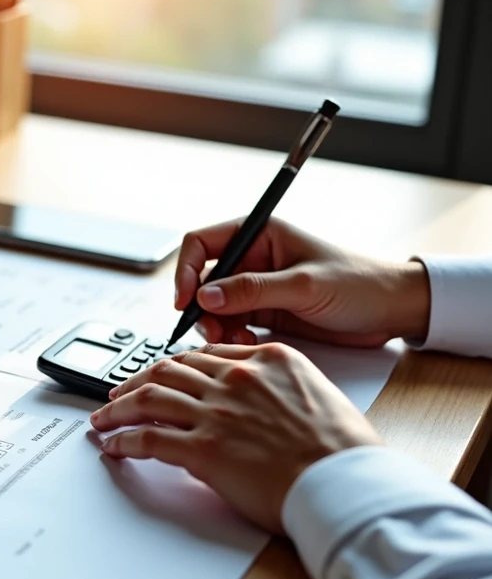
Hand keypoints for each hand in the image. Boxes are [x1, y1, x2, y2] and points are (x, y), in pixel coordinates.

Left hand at [88, 343, 381, 533]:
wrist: (347, 483)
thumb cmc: (343, 452)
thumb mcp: (317, 395)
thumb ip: (278, 388)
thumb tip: (253, 403)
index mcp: (267, 360)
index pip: (202, 355)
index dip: (171, 366)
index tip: (157, 375)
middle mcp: (236, 379)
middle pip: (167, 371)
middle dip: (134, 382)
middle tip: (118, 394)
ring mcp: (216, 412)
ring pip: (148, 399)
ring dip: (117, 409)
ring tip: (102, 420)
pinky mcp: (203, 449)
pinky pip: (147, 438)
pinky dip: (123, 440)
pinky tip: (114, 447)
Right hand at [174, 218, 430, 347]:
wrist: (393, 311)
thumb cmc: (359, 284)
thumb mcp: (304, 285)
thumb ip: (252, 290)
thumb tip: (205, 296)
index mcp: (260, 235)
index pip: (201, 244)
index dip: (186, 270)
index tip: (185, 300)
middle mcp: (253, 259)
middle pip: (202, 280)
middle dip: (201, 307)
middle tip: (211, 332)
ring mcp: (257, 287)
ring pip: (213, 306)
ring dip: (215, 325)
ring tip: (233, 340)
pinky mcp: (265, 312)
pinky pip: (231, 323)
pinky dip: (230, 336)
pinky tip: (246, 343)